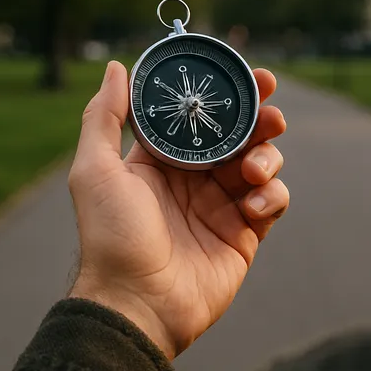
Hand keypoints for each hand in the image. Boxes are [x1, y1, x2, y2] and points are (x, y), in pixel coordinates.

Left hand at [67, 61, 288, 359]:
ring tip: (253, 171)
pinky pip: (274, 201)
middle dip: (261, 120)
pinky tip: (253, 205)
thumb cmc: (112, 237)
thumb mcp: (96, 170)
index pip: (204, 117)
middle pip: (242, 135)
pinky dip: (272, 195)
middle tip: (271, 115)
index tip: (251, 77)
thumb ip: (105, 117)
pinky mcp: (246, 232)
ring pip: (263, 163)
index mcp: (167, 159)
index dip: (229, 95)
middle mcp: (198, 177)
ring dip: (267, 158)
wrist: (139, 302)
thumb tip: (116, 68)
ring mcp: (225, 204)